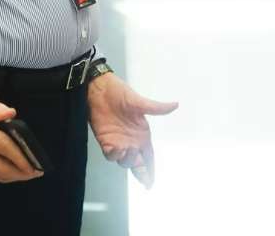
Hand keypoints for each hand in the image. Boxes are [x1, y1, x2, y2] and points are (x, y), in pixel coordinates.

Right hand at [0, 83, 43, 182]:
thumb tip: (10, 113)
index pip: (5, 149)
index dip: (21, 159)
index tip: (34, 165)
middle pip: (2, 168)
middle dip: (21, 173)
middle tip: (37, 172)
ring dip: (14, 176)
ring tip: (29, 173)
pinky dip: (6, 173)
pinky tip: (16, 170)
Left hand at [87, 73, 177, 188]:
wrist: (99, 89)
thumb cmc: (120, 93)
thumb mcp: (139, 102)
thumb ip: (156, 108)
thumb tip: (175, 105)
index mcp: (142, 135)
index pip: (149, 158)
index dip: (150, 171)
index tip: (150, 184)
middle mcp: (132, 141)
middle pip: (138, 164)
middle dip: (140, 173)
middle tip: (141, 172)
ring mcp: (118, 142)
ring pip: (124, 161)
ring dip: (128, 160)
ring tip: (128, 150)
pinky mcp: (105, 140)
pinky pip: (110, 155)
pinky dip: (114, 155)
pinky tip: (116, 148)